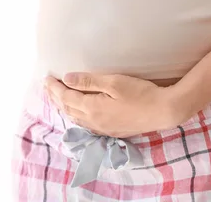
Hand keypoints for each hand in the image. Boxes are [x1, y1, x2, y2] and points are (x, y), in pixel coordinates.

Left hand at [44, 73, 189, 137]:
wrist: (164, 111)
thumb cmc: (140, 93)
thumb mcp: (113, 82)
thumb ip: (88, 81)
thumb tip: (67, 79)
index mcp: (92, 108)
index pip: (66, 97)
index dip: (54, 88)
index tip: (47, 78)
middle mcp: (94, 121)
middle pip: (67, 109)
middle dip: (54, 97)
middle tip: (47, 87)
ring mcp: (103, 128)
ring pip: (75, 118)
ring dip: (63, 107)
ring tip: (56, 98)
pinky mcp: (111, 131)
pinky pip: (85, 124)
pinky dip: (75, 115)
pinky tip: (76, 112)